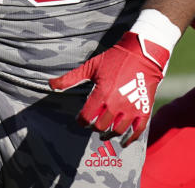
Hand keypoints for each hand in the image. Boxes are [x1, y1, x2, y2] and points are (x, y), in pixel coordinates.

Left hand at [48, 31, 169, 145]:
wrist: (142, 53)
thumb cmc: (115, 58)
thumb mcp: (91, 66)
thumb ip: (71, 78)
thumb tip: (51, 84)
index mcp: (102, 93)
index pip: (86, 117)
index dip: (81, 120)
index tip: (81, 119)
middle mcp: (116, 103)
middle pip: (101, 126)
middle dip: (94, 127)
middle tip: (93, 124)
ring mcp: (131, 108)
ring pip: (117, 131)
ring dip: (109, 135)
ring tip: (105, 134)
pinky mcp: (144, 109)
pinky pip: (137, 130)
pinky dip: (130, 139)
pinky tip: (124, 142)